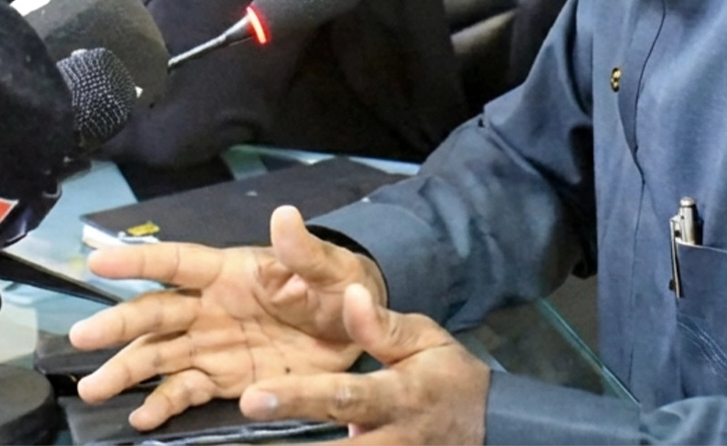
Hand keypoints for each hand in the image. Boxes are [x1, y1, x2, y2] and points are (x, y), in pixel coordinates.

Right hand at [69, 205, 384, 431]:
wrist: (356, 334)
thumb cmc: (339, 287)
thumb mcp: (330, 268)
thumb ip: (304, 250)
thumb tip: (285, 216)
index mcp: (229, 271)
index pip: (177, 262)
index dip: (139, 260)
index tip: (98, 262)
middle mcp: (209, 307)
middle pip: (155, 312)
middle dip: (118, 324)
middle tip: (81, 337)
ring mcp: (211, 345)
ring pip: (159, 355)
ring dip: (126, 371)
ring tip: (94, 388)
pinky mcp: (222, 379)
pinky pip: (186, 391)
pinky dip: (163, 404)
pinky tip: (142, 418)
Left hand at [240, 283, 487, 444]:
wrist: (487, 425)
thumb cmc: (446, 376)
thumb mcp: (425, 340)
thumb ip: (382, 327)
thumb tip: (349, 294)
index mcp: (397, 396)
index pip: (342, 397)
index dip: (297, 400)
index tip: (252, 399)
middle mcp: (390, 439)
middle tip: (239, 441)